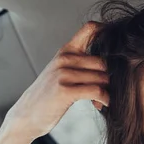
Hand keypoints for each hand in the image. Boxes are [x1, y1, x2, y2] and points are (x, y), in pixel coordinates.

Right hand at [4, 21, 108, 142]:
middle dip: (109, 78)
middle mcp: (64, 59)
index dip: (108, 33)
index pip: (91, 29)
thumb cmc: (49, 94)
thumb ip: (81, 63)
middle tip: (106, 90)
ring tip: (100, 100)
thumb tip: (113, 65)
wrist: (27, 114)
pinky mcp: (66, 91)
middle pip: (104, 62)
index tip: (117, 51)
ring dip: (107, 92)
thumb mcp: (61, 71)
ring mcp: (64, 74)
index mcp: (66, 51)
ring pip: (102, 78)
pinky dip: (105, 99)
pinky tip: (100, 104)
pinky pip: (97, 91)